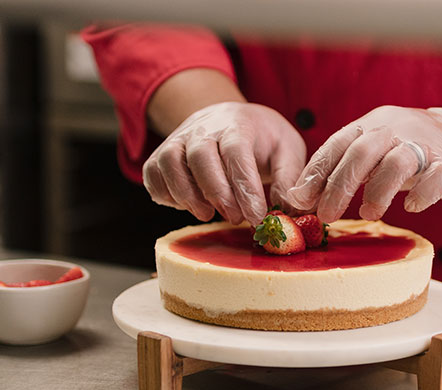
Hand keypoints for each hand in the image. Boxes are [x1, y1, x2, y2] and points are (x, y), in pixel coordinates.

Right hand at [143, 102, 305, 224]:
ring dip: (186, 194)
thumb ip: (289, 177)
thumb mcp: (287, 149)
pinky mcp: (160, 154)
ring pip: (169, 162)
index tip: (257, 216)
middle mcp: (203, 127)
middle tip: (234, 218)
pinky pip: (152, 173)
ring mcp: (178, 139)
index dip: (245, 186)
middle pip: (200, 155)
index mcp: (237, 124)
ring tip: (207, 214)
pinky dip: (164, 193)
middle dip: (216, 191)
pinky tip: (186, 205)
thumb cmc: (261, 138)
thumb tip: (287, 208)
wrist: (227, 118)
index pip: (236, 152)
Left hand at [286, 106, 441, 221]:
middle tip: (326, 216)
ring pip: (397, 162)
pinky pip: (436, 177)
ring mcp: (425, 145)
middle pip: (362, 153)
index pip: (337, 145)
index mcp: (371, 126)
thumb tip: (299, 197)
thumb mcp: (373, 152)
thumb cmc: (409, 151)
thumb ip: (340, 169)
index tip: (300, 200)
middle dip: (340, 185)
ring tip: (368, 214)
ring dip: (378, 191)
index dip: (316, 172)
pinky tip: (411, 208)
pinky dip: (422, 193)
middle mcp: (395, 130)